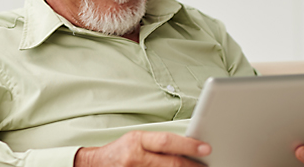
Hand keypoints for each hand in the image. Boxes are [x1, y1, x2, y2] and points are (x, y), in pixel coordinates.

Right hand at [74, 130, 210, 166]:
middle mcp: (135, 158)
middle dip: (192, 166)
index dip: (188, 145)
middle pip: (170, 164)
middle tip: (206, 166)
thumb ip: (160, 144)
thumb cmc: (120, 151)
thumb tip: (188, 149)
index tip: (206, 148)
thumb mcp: (138, 140)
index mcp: (137, 141)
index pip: (166, 141)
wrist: (96, 165)